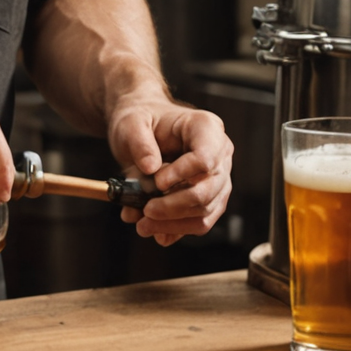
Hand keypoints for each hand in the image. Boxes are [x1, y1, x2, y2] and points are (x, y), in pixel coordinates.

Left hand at [108, 99, 233, 245]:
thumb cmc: (141, 119)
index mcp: (206, 128)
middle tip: (145, 211)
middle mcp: (219, 154)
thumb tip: (150, 169)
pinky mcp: (209, 198)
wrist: (142, 127)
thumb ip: (139, 142)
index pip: (206, 158)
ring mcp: (217, 178)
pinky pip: (200, 221)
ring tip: (143, 224)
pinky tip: (155, 231)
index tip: (156, 182)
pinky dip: (177, 228)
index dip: (182, 174)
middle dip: (175, 206)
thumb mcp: (131, 122)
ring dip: (174, 222)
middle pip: (208, 190)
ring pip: (206, 211)